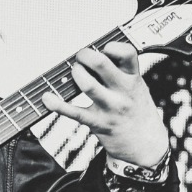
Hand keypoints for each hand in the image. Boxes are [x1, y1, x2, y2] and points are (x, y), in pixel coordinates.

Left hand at [41, 21, 191, 166]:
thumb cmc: (135, 111)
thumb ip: (119, 71)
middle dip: (85, 55)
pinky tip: (47, 98)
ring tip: (74, 72)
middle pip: (102, 64)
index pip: (127, 53)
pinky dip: (57, 104)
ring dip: (76, 74)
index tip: (103, 47)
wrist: (144, 146)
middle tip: (80, 56)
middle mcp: (123, 91)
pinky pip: (74, 112)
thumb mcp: (136, 87)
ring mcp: (110, 108)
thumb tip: (94, 52)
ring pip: (88, 85)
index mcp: (133, 78)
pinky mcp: (98, 124)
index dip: (111, 46)